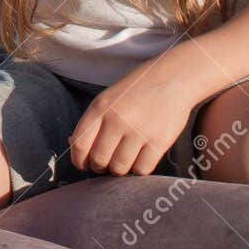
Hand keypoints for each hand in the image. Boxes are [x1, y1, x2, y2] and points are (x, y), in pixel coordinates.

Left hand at [68, 62, 198, 176]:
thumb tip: (74, 146)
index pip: (80, 144)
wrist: (174, 78)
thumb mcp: (109, 97)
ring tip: (123, 161)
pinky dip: (138, 170)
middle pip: (99, 160)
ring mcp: (139, 131)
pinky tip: (139, 159)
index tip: (83, 164)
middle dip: (99, 167)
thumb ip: (93, 121)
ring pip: (119, 169)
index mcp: (100, 107)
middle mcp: (117, 120)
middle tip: (105, 164)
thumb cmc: (137, 89)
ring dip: (118, 170)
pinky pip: (142, 170)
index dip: (78, 160)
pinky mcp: (159, 142)